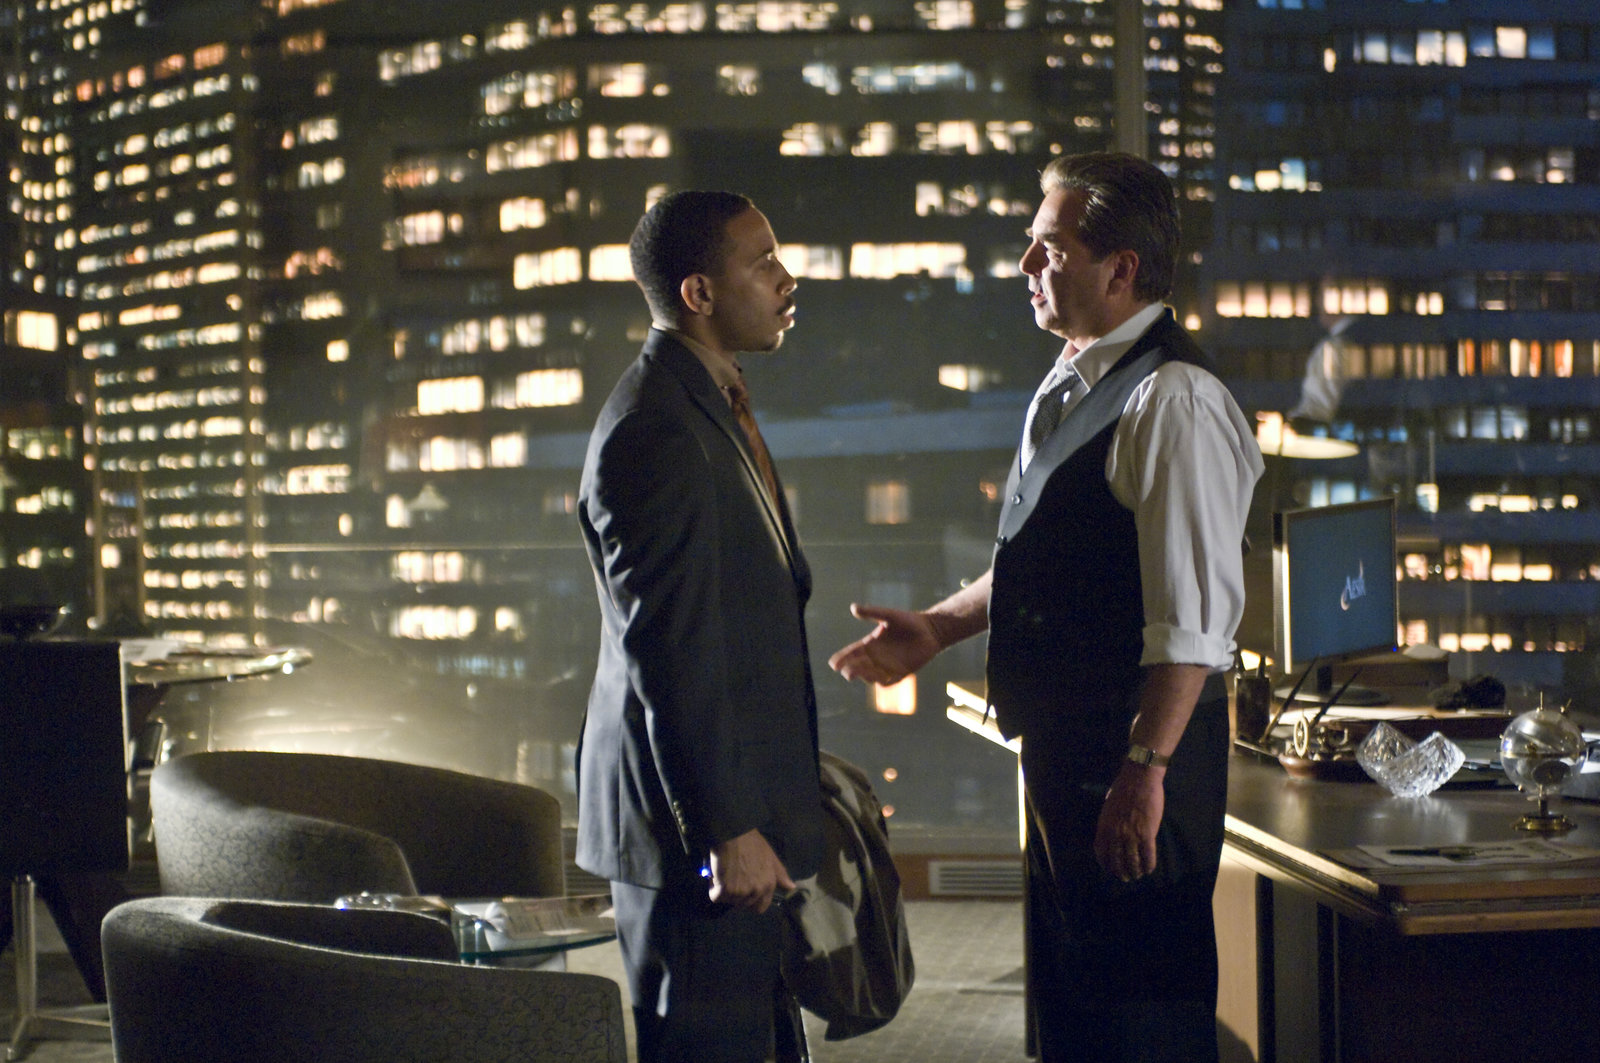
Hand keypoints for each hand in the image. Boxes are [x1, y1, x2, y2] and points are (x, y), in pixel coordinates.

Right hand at [708, 829, 793, 912]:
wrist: (733, 833)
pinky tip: (716, 875)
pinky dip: (713, 888)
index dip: (751, 901)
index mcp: (769, 885)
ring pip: (728, 901)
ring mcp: (741, 892)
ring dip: (724, 891)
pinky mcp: (725, 890)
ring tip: (724, 874)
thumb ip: (780, 874)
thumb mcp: (770, 856)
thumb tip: (792, 887)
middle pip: (743, 905)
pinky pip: (715, 896)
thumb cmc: (751, 842)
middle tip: (732, 879)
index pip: (761, 907)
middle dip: (736, 895)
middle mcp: (756, 891)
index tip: (744, 890)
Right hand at [828, 603, 942, 684]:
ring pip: (870, 676)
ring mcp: (888, 667)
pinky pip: (888, 682)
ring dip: (864, 676)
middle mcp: (877, 657)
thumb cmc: (909, 621)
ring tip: (861, 673)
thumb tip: (853, 607)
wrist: (931, 630)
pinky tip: (879, 681)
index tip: (833, 664)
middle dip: (851, 670)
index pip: (852, 653)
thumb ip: (872, 612)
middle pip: (858, 667)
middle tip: (847, 671)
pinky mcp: (901, 673)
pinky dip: (882, 683)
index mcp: (871, 644)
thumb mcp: (889, 615)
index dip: (842, 658)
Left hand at [1093, 763, 1164, 882]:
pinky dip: (1149, 865)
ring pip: (1132, 861)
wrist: (1139, 779)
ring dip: (1135, 871)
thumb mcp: (1108, 808)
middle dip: (1121, 872)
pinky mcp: (1147, 833)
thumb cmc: (1123, 790)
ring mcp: (1131, 835)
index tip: (1110, 869)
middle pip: (1117, 860)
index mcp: (1104, 827)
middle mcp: (1115, 834)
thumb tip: (1113, 835)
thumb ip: (1110, 824)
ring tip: (1138, 875)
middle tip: (1126, 877)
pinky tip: (1149, 869)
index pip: (1101, 852)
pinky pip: (1148, 855)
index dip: (1106, 864)